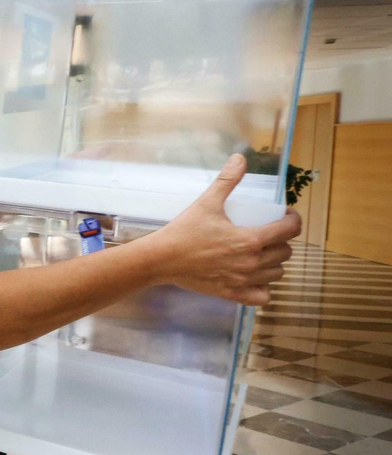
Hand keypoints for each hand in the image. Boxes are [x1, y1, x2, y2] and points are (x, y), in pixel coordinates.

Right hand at [150, 154, 301, 305]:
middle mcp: (252, 263)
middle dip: (282, 241)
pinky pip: (263, 296)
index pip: (290, 230)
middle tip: (269, 233)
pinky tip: (255, 278)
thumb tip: (240, 158)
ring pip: (277, 273)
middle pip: (286, 252)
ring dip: (274, 263)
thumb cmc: (184, 231)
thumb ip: (226, 181)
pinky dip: (264, 288)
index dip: (293, 220)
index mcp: (251, 240)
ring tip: (262, 254)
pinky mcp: (233, 294)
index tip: (285, 216)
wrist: (161, 260)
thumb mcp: (207, 203)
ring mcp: (244, 280)